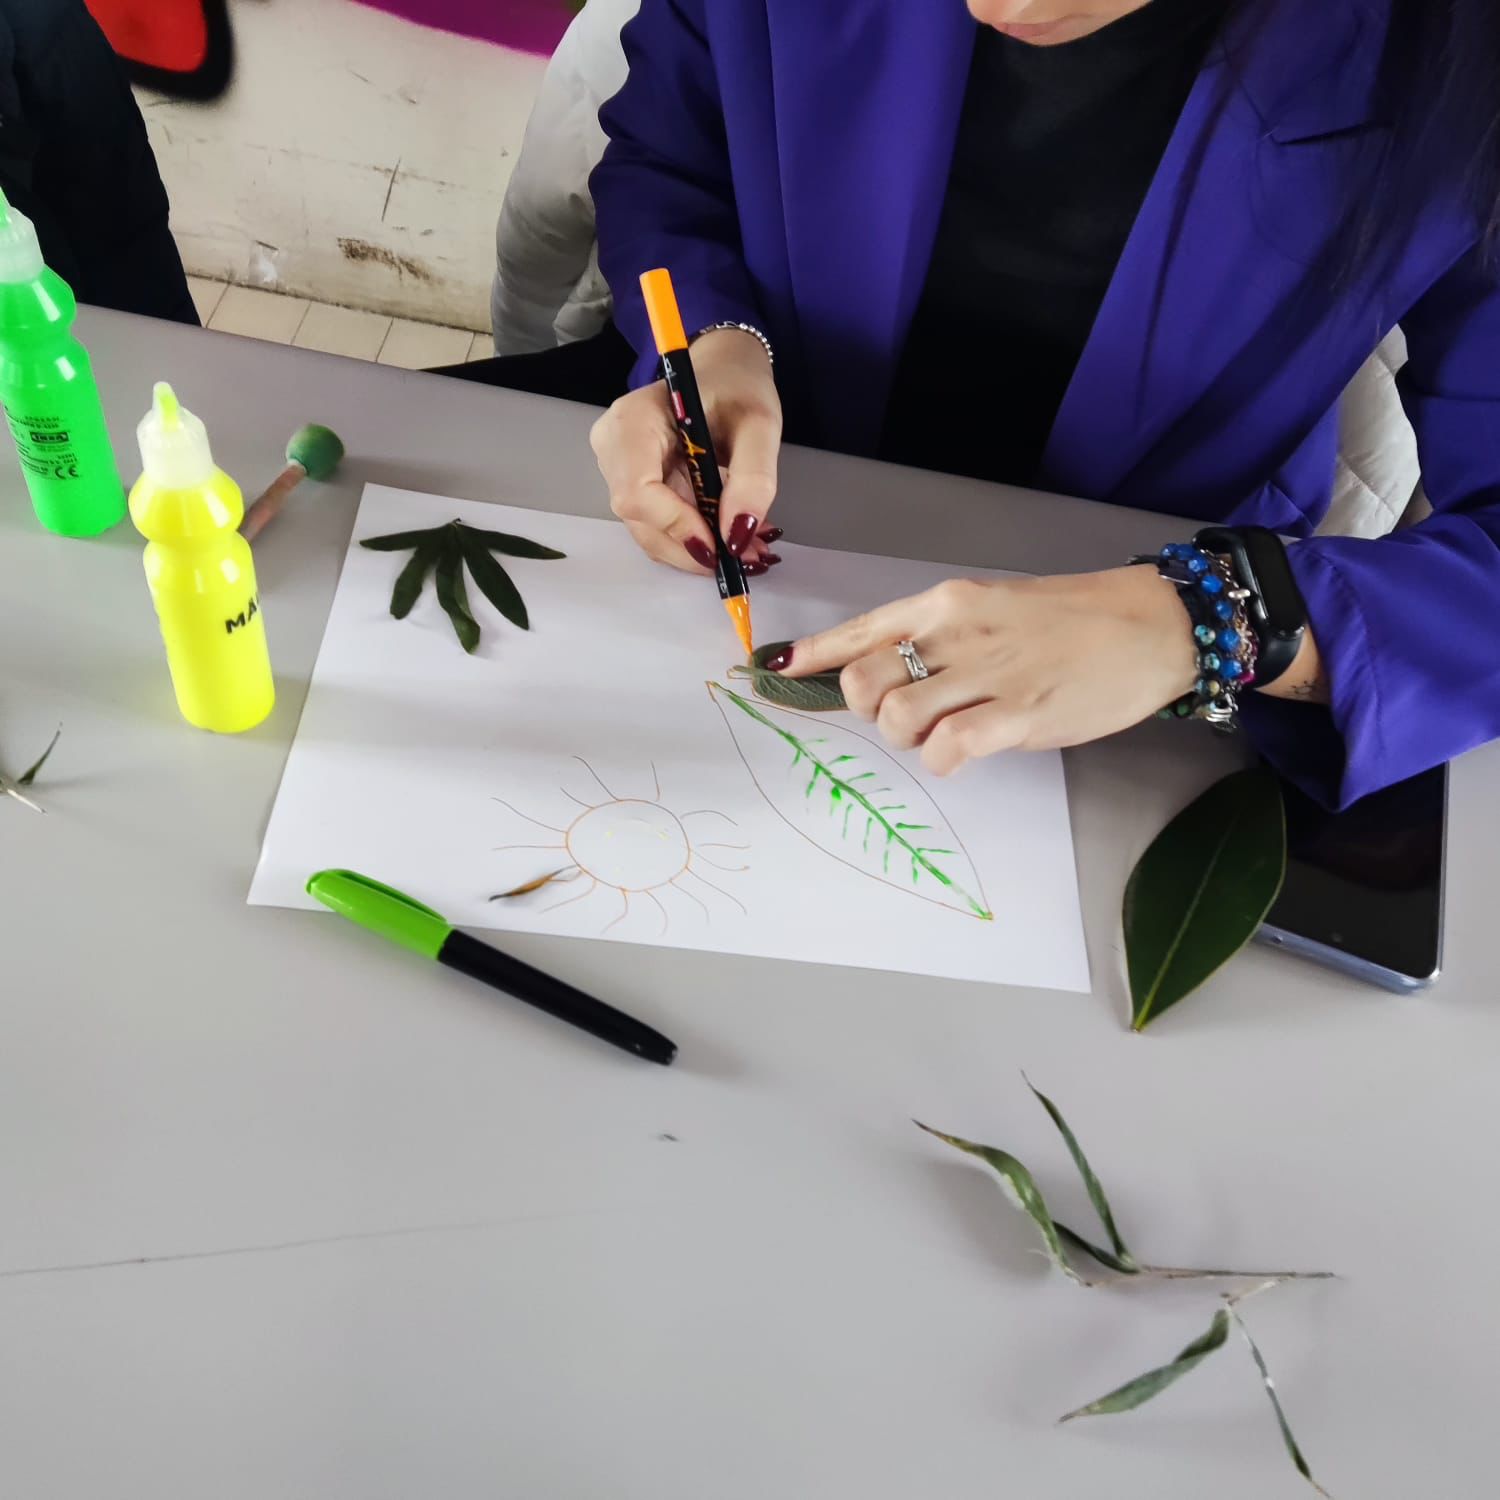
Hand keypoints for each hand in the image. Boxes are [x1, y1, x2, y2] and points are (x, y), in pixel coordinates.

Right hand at [590, 328, 783, 574]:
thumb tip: (738, 535)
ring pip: (651, 533)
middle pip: (642, 521)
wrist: (723, 374)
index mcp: (632, 421)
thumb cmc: (735, 387)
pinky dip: (696, 540)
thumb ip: (753, 478)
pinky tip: (730, 536)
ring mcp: (619, 471)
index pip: (636, 493)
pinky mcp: (635, 488)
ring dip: (700, 549)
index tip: (722, 544)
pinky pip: (660, 528)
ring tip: (749, 547)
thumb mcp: (759, 424)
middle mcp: (613, 450)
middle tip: (750, 555)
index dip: (677, 526)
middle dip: (696, 546)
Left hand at [773, 568, 1198, 773]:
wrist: (1148, 626)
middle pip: (866, 681)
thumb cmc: (1070, 622)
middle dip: (868, 711)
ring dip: (908, 739)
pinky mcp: (1020, 714)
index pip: (862, 629)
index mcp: (946, 603)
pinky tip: (963, 752)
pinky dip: (944, 760)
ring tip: (942, 734)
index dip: (811, 657)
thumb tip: (884, 674)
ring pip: (900, 717)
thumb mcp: (992, 612)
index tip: (772, 673)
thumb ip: (938, 639)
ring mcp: (988, 673)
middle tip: (903, 718)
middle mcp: (956, 632)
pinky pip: (950, 748)